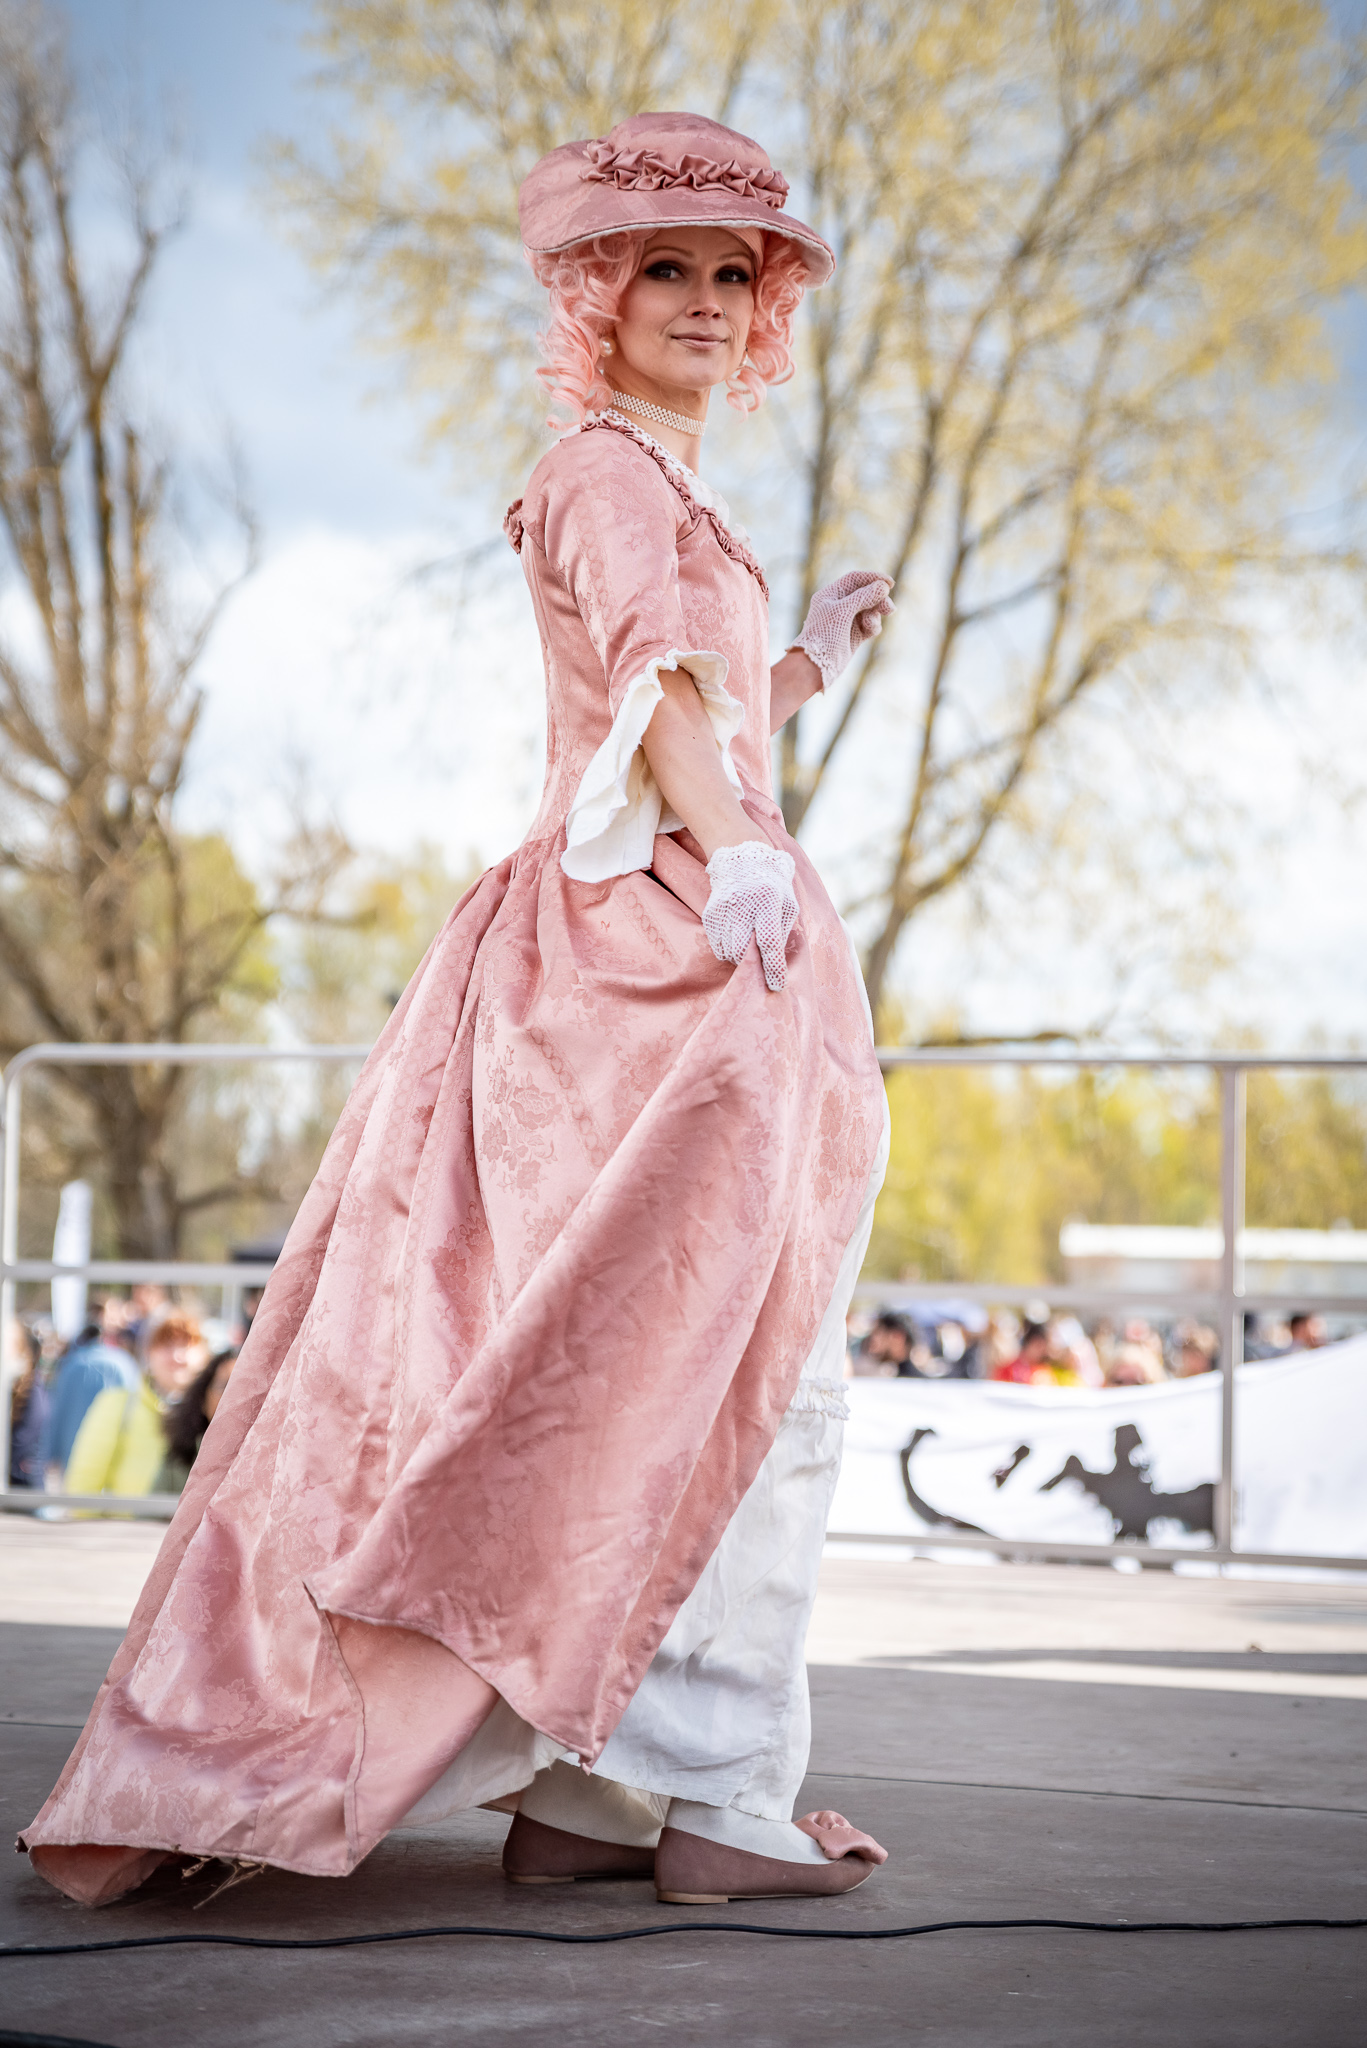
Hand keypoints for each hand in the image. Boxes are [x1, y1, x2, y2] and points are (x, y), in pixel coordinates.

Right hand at [702, 840, 799, 992]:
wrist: (742, 858)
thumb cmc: (772, 884)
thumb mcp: (787, 902)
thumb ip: (783, 930)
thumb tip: (775, 962)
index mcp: (767, 901)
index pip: (769, 942)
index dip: (773, 967)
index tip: (777, 985)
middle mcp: (742, 905)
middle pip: (744, 951)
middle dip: (754, 962)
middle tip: (761, 959)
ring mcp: (722, 910)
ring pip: (729, 951)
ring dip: (741, 956)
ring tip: (749, 943)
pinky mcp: (710, 914)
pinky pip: (718, 945)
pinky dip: (728, 949)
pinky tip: (737, 937)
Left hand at [789, 571, 894, 690]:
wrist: (816, 665)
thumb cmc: (824, 634)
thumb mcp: (842, 611)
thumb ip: (863, 596)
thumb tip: (883, 586)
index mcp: (831, 594)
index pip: (855, 579)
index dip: (872, 578)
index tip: (889, 583)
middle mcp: (839, 605)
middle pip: (866, 594)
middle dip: (879, 600)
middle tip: (889, 609)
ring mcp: (847, 621)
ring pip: (871, 610)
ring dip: (876, 615)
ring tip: (872, 624)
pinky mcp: (854, 636)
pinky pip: (870, 625)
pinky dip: (873, 626)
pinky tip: (870, 632)